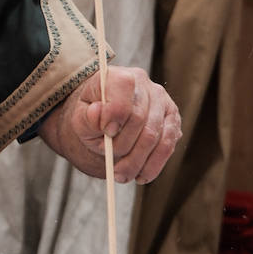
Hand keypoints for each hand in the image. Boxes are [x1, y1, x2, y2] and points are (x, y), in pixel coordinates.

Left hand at [39, 66, 180, 183]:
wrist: (105, 123)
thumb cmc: (91, 119)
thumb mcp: (80, 119)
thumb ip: (86, 117)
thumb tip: (98, 113)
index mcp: (119, 76)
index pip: (124, 87)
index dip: (116, 113)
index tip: (106, 133)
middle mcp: (145, 85)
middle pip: (139, 118)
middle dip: (123, 146)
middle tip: (111, 166)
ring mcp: (162, 102)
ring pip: (155, 136)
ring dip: (137, 161)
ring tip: (121, 176)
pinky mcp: (172, 121)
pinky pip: (168, 145)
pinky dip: (154, 164)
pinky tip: (140, 176)